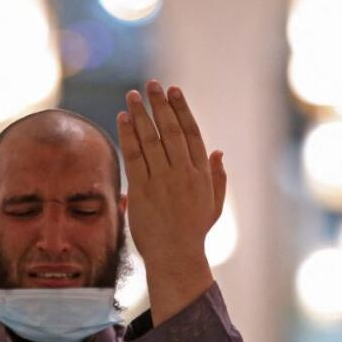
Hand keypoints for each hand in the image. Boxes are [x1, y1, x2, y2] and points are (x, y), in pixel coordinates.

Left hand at [117, 80, 226, 324]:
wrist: (176, 257)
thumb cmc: (194, 232)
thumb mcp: (214, 205)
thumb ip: (218, 177)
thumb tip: (218, 150)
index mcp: (202, 174)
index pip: (192, 133)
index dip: (182, 109)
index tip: (174, 91)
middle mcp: (183, 173)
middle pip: (172, 130)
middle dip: (160, 104)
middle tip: (151, 85)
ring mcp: (163, 180)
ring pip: (152, 139)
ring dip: (141, 113)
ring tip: (133, 95)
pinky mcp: (143, 190)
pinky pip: (135, 155)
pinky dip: (128, 135)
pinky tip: (123, 118)